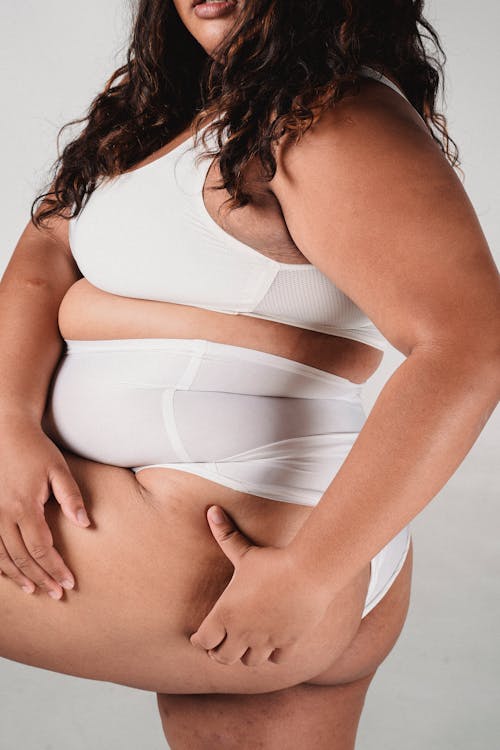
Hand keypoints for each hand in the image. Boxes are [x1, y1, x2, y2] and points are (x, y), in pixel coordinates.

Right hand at [0, 415, 90, 598]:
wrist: (6, 432)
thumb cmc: (36, 450)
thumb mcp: (59, 469)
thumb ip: (72, 497)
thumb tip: (85, 524)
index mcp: (24, 506)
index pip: (40, 548)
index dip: (55, 568)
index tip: (69, 582)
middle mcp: (3, 515)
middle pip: (21, 558)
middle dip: (41, 577)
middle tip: (57, 593)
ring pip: (1, 557)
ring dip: (19, 576)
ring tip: (35, 590)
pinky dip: (0, 564)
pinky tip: (11, 574)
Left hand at [189, 505, 330, 667]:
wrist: (308, 573)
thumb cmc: (273, 562)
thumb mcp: (245, 551)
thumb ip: (225, 534)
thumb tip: (212, 510)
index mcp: (226, 614)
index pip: (203, 641)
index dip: (199, 639)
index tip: (200, 635)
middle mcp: (243, 633)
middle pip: (222, 658)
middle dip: (219, 651)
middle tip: (221, 641)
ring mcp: (266, 640)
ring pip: (248, 663)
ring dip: (244, 655)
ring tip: (245, 643)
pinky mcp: (287, 643)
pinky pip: (275, 661)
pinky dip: (271, 656)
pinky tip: (271, 642)